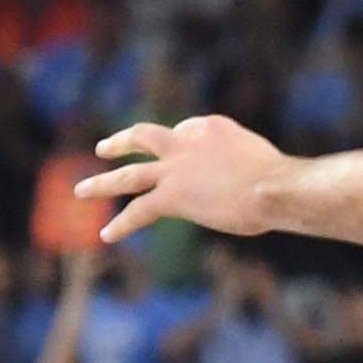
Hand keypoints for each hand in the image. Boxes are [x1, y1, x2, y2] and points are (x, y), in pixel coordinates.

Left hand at [78, 115, 289, 242]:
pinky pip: (139, 211)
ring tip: (81, 190)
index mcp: (211, 127)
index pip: (186, 131)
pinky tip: (107, 235)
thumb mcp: (261, 162)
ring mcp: (175, 168)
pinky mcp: (171, 196)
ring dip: (103, 182)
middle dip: (122, 142)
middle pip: (145, 137)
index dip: (183, 148)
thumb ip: (243, 167)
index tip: (188, 161)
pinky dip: (122, 224)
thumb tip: (247, 186)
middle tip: (104, 147)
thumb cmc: (281, 181)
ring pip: (129, 173)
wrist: (273, 187)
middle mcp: (186, 141)